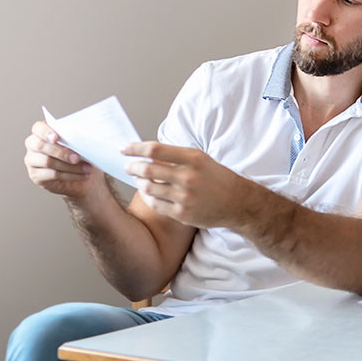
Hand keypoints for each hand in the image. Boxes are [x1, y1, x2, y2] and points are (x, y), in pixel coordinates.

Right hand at [23, 121, 107, 198]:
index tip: (56, 137)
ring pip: (48, 162)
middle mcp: (33, 145)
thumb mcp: (80, 143)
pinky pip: (52, 175)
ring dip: (70, 166)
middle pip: (41, 146)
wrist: (83, 173)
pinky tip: (82, 175)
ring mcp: (32, 161)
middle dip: (61, 152)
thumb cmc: (80, 153)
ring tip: (87, 168)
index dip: (45, 132)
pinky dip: (70, 175)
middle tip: (77, 158)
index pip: (38, 128)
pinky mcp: (36, 175)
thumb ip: (77, 138)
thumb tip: (84, 138)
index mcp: (42, 132)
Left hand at [122, 142, 257, 227]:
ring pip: (148, 188)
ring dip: (139, 183)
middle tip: (128, 166)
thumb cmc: (217, 178)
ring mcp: (185, 197)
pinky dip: (148, 197)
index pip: (155, 150)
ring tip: (139, 180)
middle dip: (132, 167)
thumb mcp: (201, 160)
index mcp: (193, 159)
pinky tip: (149, 193)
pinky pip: (155, 204)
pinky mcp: (183, 213)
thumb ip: (176, 156)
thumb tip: (147, 153)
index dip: (135, 149)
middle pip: (147, 170)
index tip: (123, 149)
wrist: (237, 202)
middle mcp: (188, 177)